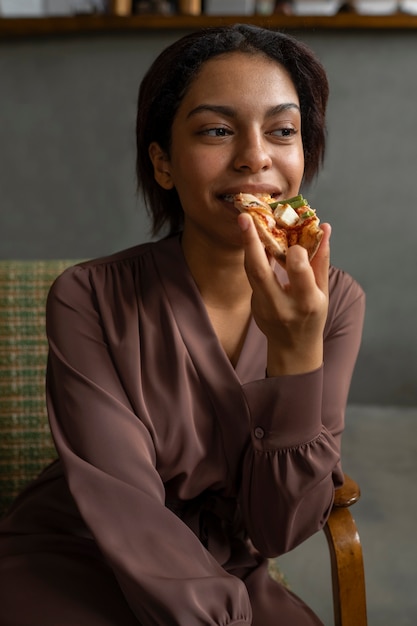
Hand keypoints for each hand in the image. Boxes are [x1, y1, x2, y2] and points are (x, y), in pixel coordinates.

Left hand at [238, 212, 330, 375]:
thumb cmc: (313, 316)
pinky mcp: (254, 304)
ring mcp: (264, 306)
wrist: (293, 347)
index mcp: (306, 303)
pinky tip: (253, 239)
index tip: (297, 242)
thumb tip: (324, 228)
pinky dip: (252, 256)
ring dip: (248, 246)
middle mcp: (282, 305)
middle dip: (252, 243)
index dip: (297, 254)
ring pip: (251, 272)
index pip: (299, 273)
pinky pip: (252, 275)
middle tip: (245, 218)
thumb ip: (321, 260)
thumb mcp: (323, 292)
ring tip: (245, 222)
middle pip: (261, 272)